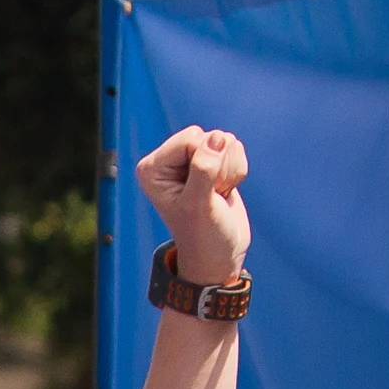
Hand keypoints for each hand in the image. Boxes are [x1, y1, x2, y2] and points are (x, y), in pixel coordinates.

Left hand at [136, 126, 250, 287]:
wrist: (219, 253)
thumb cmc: (202, 235)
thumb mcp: (198, 205)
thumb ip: (204, 170)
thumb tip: (217, 138)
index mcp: (152, 168)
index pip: (191, 139)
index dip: (205, 163)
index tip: (200, 192)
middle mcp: (167, 160)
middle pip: (208, 136)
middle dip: (218, 166)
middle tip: (210, 194)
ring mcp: (190, 160)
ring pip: (225, 141)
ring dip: (229, 170)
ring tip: (216, 194)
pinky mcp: (211, 162)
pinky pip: (235, 148)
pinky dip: (236, 171)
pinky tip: (223, 190)